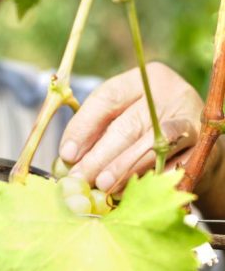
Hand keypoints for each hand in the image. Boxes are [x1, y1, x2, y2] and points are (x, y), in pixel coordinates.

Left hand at [58, 63, 201, 191]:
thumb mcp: (121, 116)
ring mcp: (189, 118)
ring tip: (101, 186)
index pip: (108, 97)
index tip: (67, 153)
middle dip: (99, 156)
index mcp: (143, 80)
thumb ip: (95, 131)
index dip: (84, 126)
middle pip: (128, 126)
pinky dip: (147, 178)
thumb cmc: (145, 128)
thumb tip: (67, 159)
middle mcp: (169, 93)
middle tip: (80, 177)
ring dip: (122, 169)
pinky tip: (128, 190)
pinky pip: (172, 164)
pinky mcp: (203, 146)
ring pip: (150, 146)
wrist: (194, 142)